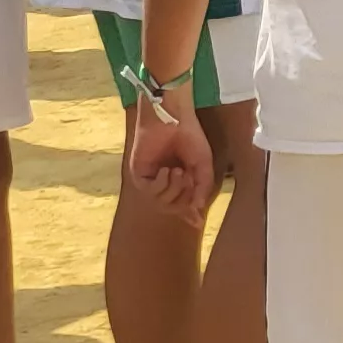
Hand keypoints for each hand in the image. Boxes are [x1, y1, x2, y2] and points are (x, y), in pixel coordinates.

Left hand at [127, 103, 216, 226]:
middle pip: (171, 206)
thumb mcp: (203, 165)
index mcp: (180, 178)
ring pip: (160, 202)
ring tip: (179, 171)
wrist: (173, 118)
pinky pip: (149, 191)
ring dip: (173, 189)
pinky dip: (160, 184)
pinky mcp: (138, 173)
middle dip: (183, 198)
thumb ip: (202, 187)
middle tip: (189, 181)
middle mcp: (164, 181)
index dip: (189, 213)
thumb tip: (197, 210)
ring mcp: (150, 178)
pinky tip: (166, 170)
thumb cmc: (190, 136)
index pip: (183, 202)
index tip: (198, 223)